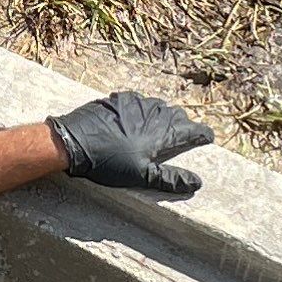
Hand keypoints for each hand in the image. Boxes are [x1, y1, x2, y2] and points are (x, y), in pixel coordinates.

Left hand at [46, 89, 213, 199]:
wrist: (73, 141)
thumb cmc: (108, 162)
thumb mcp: (141, 175)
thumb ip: (170, 178)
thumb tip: (197, 183)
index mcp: (162, 131)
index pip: (192, 129)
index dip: (203, 134)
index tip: (208, 138)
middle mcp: (152, 112)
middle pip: (177, 115)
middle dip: (183, 125)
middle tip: (183, 136)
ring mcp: (134, 102)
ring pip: (158, 105)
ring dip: (163, 115)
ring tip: (160, 127)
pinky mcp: (117, 99)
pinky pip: (138, 101)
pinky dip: (143, 109)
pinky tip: (135, 118)